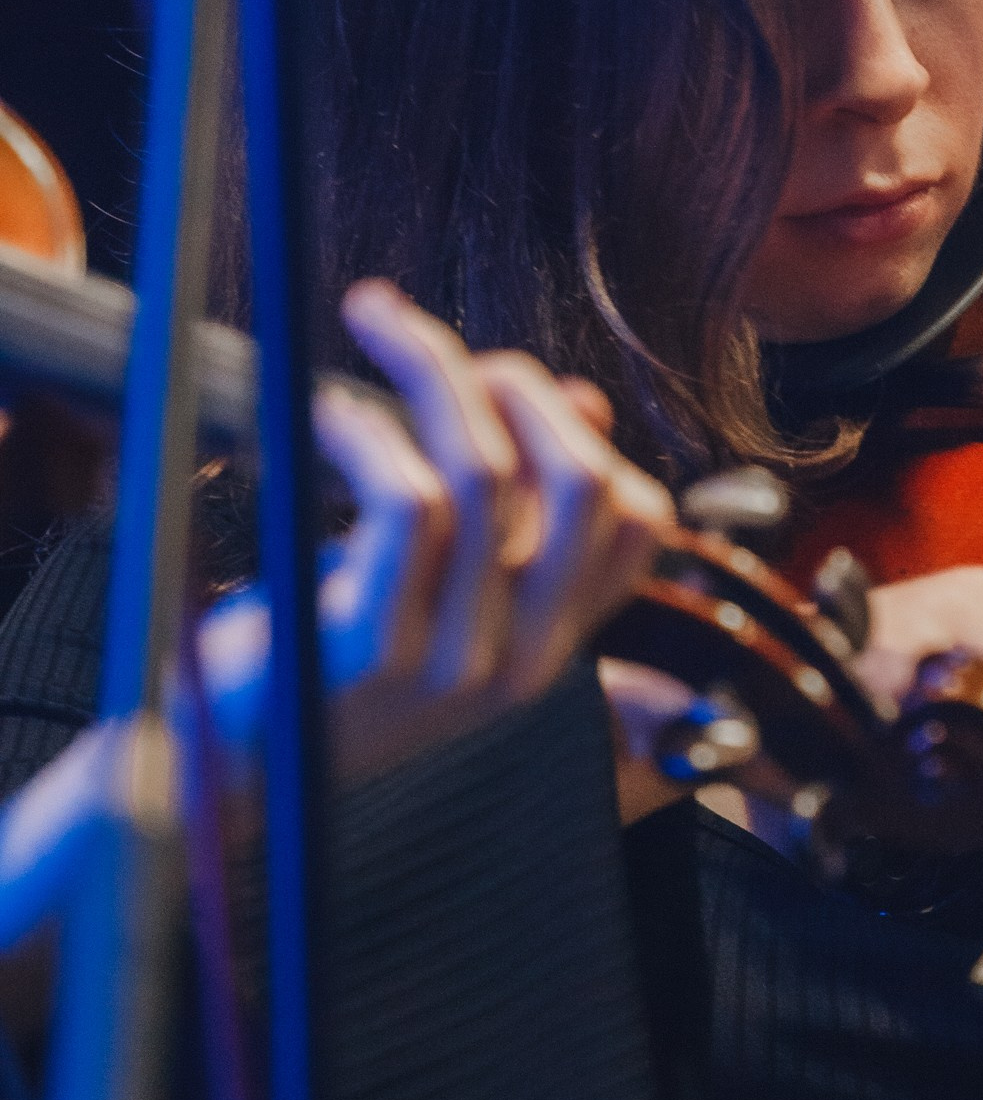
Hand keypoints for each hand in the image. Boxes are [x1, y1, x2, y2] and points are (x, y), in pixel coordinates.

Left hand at [201, 281, 676, 790]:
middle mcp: (521, 658)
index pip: (641, 523)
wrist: (224, 766)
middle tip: (432, 340)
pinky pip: (409, 504)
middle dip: (518, 383)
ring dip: (431, 372)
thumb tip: (585, 401)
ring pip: (488, 473)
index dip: (583, 429)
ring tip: (369, 333)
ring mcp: (457, 659)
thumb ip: (505, 511)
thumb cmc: (315, 662)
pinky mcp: (380, 647)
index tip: (503, 383)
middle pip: (585, 484)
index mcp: (546, 646)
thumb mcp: (431, 586)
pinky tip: (324, 414)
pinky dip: (369, 433)